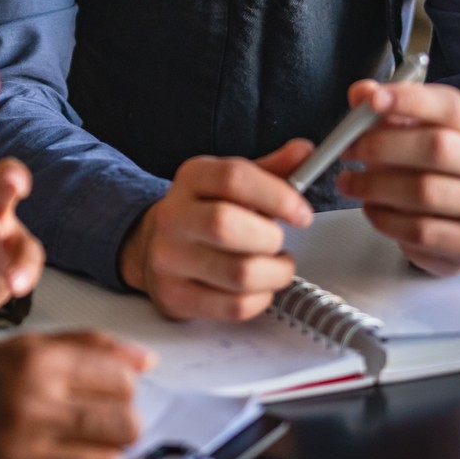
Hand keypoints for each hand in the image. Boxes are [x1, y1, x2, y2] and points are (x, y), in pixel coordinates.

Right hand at [0, 332, 151, 458]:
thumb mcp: (15, 349)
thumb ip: (83, 348)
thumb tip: (143, 360)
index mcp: (33, 364)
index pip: (122, 379)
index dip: (121, 389)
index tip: (106, 395)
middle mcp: (29, 409)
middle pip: (126, 426)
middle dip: (118, 428)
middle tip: (94, 428)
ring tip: (75, 454)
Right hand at [117, 139, 315, 321]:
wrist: (154, 245)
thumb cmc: (204, 211)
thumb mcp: (232, 183)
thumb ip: (272, 170)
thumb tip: (305, 152)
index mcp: (192, 178)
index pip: (233, 178)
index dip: (278, 196)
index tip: (301, 213)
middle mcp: (174, 216)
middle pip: (226, 226)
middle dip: (270, 239)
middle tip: (278, 242)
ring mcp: (170, 259)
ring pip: (237, 273)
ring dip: (273, 273)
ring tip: (276, 265)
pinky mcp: (176, 296)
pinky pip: (234, 306)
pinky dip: (261, 299)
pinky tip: (259, 287)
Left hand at [337, 76, 459, 274]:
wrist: (457, 221)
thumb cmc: (426, 168)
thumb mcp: (406, 133)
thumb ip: (382, 112)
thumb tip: (361, 93)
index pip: (449, 106)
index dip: (409, 100)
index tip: (371, 101)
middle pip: (437, 147)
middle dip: (383, 146)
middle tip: (347, 150)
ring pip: (425, 192)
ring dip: (376, 186)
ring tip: (349, 183)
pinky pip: (421, 231)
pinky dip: (386, 219)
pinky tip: (372, 210)